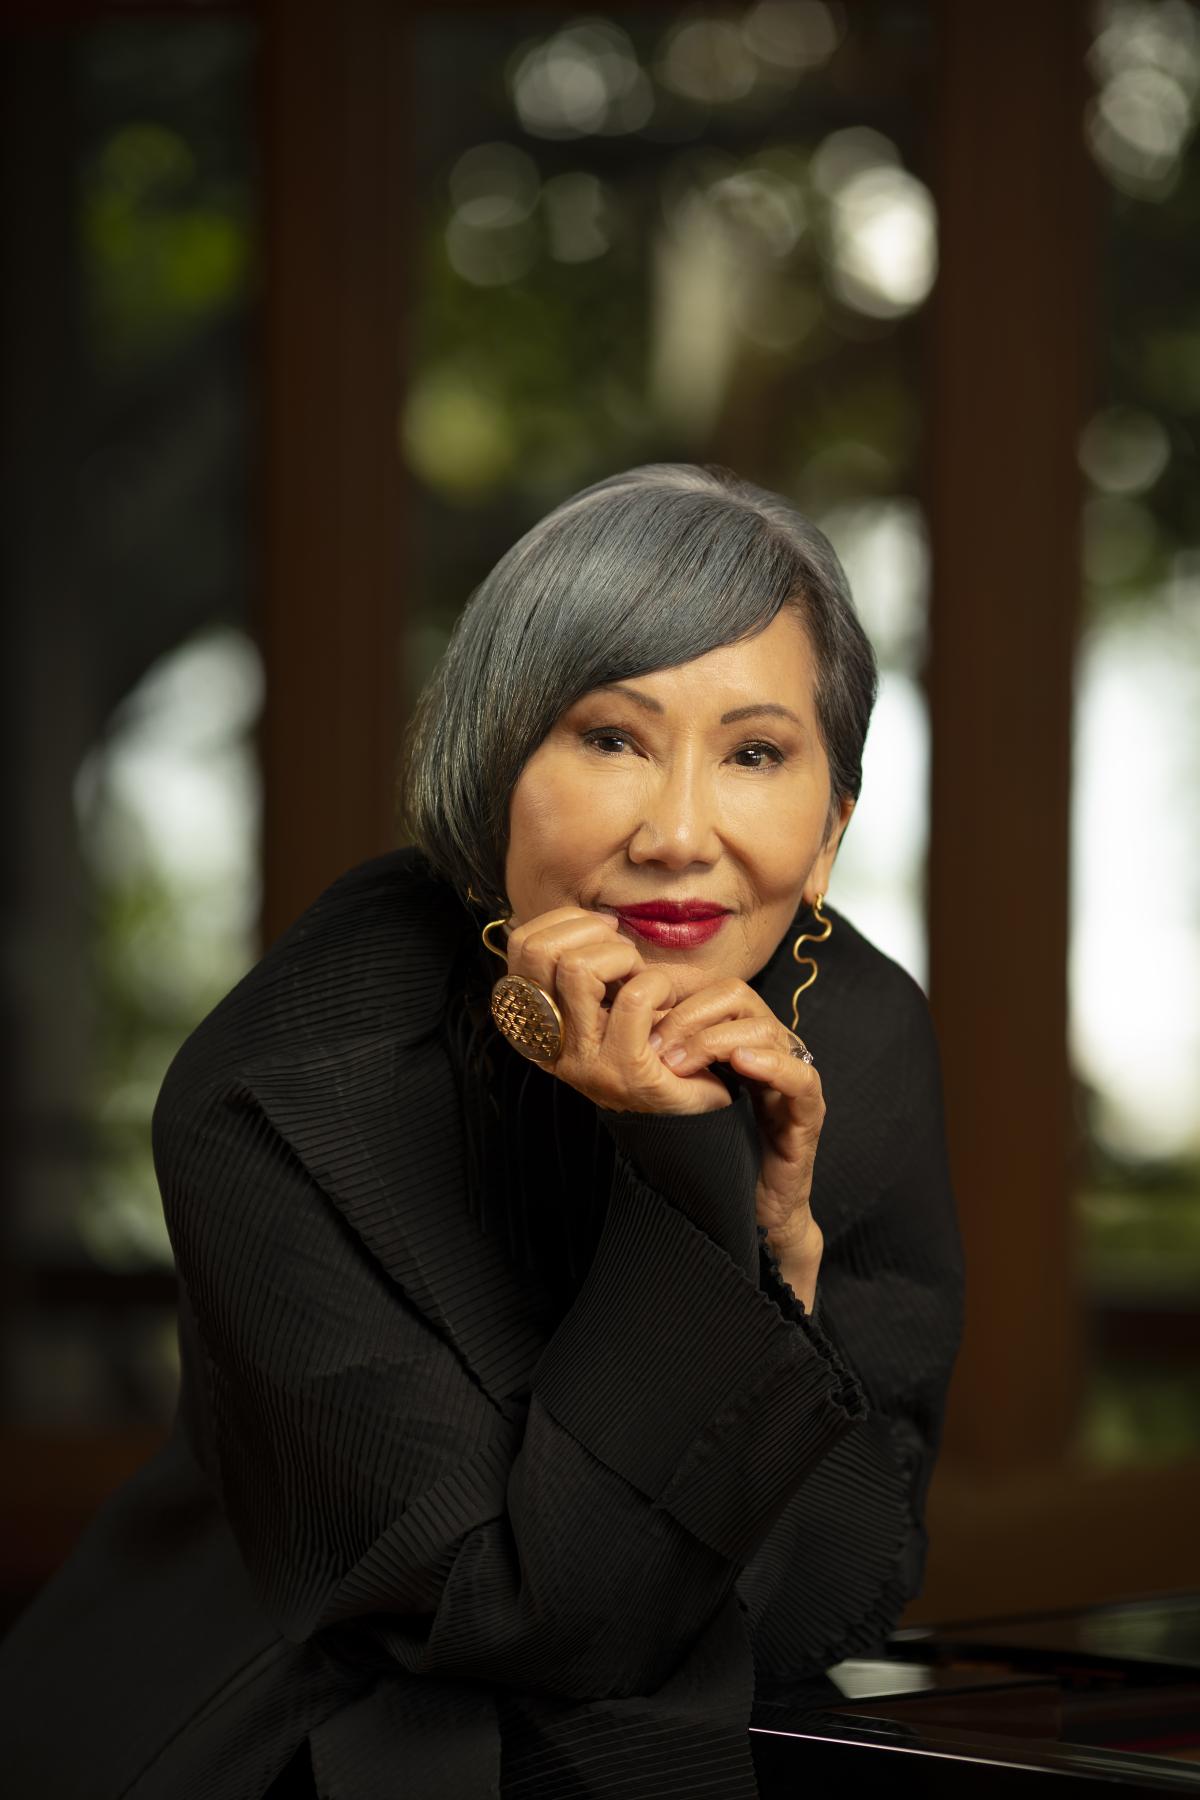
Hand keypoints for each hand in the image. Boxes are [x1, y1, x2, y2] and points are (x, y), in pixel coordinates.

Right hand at [502, 906, 731, 1114]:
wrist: (681, 1112)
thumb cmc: (643, 1043)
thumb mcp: (601, 1002)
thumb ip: (582, 966)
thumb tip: (585, 920)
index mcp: (534, 1020)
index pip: (521, 945)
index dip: (565, 923)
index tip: (600, 935)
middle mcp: (546, 1042)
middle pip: (541, 951)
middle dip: (591, 934)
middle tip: (623, 956)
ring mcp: (581, 1059)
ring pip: (579, 968)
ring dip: (622, 957)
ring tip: (639, 977)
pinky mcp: (622, 1069)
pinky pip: (634, 997)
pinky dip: (658, 984)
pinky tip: (665, 1001)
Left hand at [649, 983, 824, 1303]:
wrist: (742, 1206)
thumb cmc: (711, 1147)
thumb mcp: (681, 1091)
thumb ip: (666, 1053)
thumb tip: (617, 1017)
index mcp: (743, 1037)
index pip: (716, 990)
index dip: (678, 1000)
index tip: (641, 1025)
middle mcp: (771, 1048)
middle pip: (739, 998)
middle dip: (689, 1018)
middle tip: (654, 1050)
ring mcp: (792, 1077)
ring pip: (765, 1031)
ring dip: (715, 1041)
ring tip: (678, 1066)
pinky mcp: (809, 1113)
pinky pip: (802, 1077)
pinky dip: (772, 1065)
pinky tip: (741, 1064)